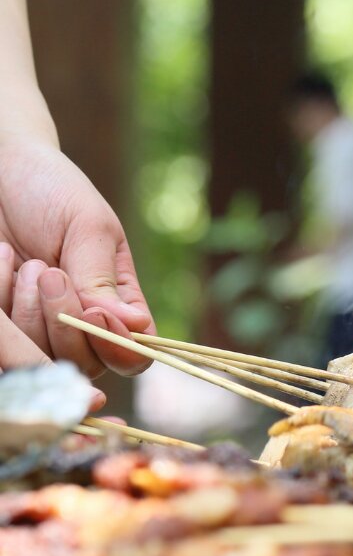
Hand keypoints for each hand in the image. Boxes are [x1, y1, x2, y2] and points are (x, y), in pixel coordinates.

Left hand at [0, 136, 154, 376]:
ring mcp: (37, 332)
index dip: (118, 347)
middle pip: (84, 366)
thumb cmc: (49, 190)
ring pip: (38, 360)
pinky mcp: (1, 329)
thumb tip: (135, 326)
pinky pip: (2, 345)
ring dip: (28, 312)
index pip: (132, 355)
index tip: (97, 313)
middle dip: (65, 323)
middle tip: (48, 271)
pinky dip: (0, 304)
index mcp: (118, 306)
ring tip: (24, 262)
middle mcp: (81, 328)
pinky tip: (1, 263)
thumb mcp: (87, 227)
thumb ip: (102, 279)